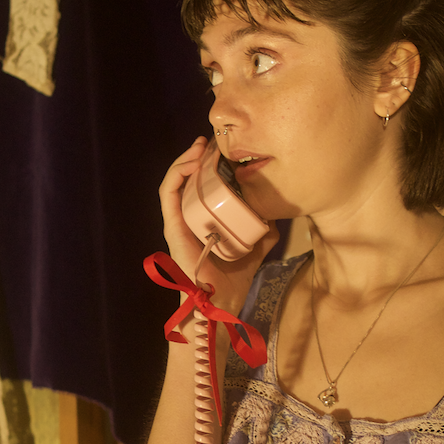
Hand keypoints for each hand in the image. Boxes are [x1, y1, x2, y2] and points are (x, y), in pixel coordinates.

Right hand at [157, 137, 277, 313]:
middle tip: (212, 141)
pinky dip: (176, 174)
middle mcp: (187, 218)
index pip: (200, 186)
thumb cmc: (233, 279)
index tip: (223, 150)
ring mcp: (178, 222)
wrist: (221, 301)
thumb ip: (263, 229)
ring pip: (175, 182)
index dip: (208, 165)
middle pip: (186, 180)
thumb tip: (275, 213)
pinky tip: (191, 161)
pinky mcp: (173, 226)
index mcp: (202, 220)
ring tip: (201, 146)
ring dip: (185, 160)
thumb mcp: (256, 245)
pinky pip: (169, 194)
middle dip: (196, 157)